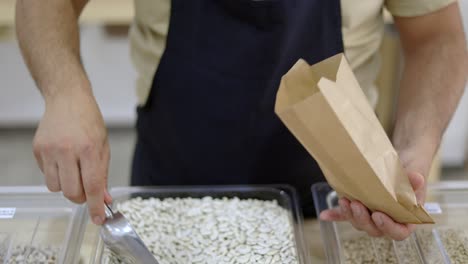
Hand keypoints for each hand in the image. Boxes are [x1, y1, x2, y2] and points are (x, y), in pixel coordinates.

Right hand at [33, 90, 111, 224]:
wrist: (68, 100)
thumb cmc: (89, 122)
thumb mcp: (103, 147)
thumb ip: (103, 174)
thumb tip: (104, 199)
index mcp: (89, 149)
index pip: (92, 186)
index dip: (95, 206)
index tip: (98, 219)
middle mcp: (67, 150)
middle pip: (71, 192)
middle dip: (80, 198)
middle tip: (86, 192)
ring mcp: (50, 150)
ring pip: (56, 188)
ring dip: (67, 186)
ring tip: (73, 171)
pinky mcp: (38, 150)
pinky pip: (46, 175)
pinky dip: (56, 175)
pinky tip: (63, 160)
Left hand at [319, 172, 425, 240]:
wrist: (401, 165)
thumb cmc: (410, 175)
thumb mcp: (415, 174)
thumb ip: (415, 180)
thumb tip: (417, 178)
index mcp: (405, 219)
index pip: (399, 232)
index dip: (388, 227)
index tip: (378, 215)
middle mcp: (387, 220)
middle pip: (375, 229)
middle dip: (363, 219)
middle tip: (356, 205)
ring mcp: (371, 216)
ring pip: (359, 222)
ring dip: (349, 214)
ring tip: (343, 201)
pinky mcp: (359, 208)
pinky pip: (346, 214)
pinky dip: (335, 215)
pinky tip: (325, 214)